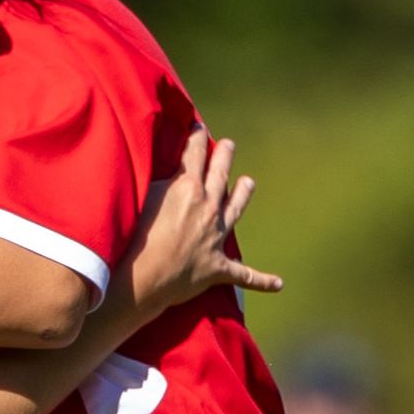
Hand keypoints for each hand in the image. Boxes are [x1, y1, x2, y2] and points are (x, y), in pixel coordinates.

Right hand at [118, 128, 281, 317]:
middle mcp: (207, 208)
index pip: (195, 155)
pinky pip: (244, 275)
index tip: (199, 129)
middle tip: (229, 144)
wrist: (143, 277)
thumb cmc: (135, 236)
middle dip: (224, 156)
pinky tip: (278, 284)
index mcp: (188, 188)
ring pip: (235, 210)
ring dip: (243, 195)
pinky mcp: (218, 267)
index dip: (197, 139)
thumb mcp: (142, 196)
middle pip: (220, 175)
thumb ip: (158, 180)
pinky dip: (262, 280)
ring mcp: (215, 237)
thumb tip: (166, 169)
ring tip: (249, 183)